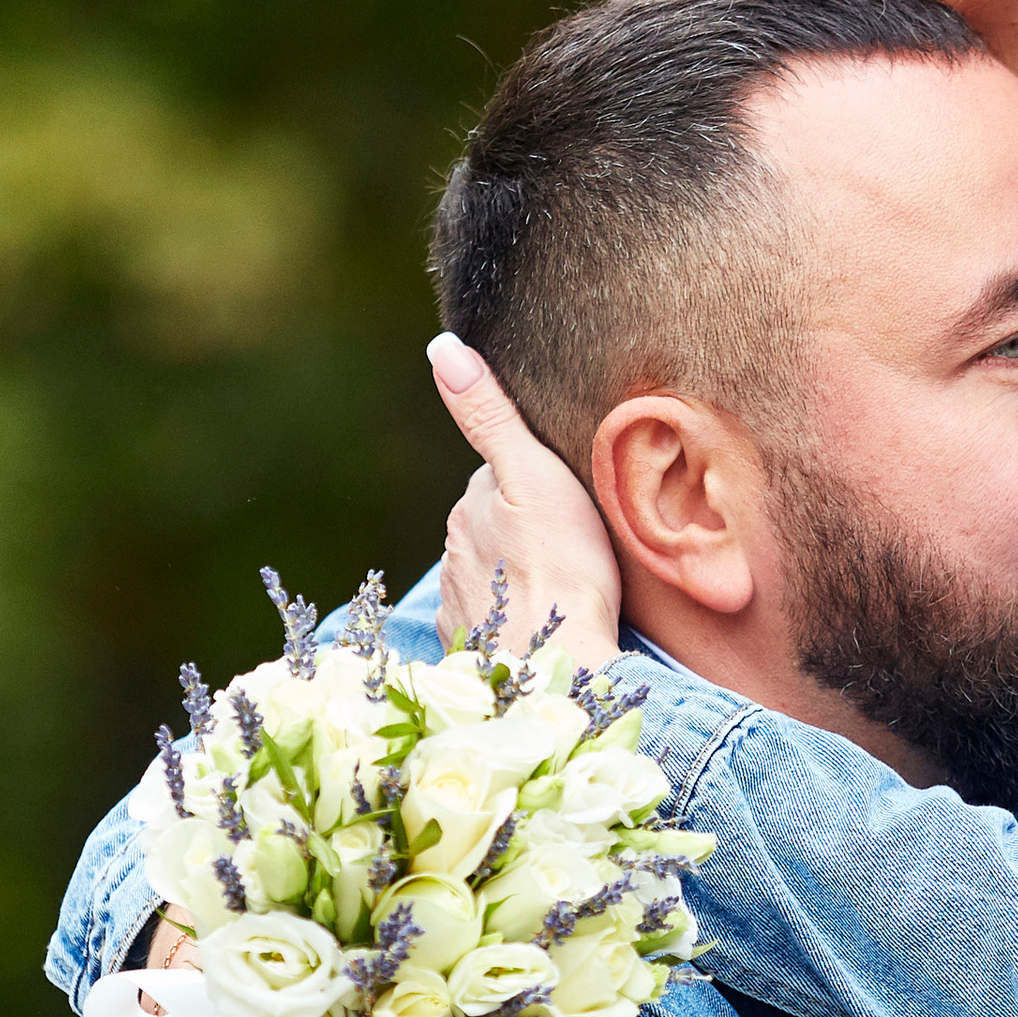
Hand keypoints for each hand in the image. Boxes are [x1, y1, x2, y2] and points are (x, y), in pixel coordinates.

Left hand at [428, 332, 621, 665]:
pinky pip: (495, 619)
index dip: (537, 482)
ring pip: (494, 572)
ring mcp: (461, 601)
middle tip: (576, 545)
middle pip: (495, 524)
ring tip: (566, 587)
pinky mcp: (472, 646)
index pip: (501, 476)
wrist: (556, 669)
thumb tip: (441, 347)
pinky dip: (515, 617)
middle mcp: (455, 550)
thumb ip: (488, 414)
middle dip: (526, 529)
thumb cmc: (559, 570)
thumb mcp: (533, 474)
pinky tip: (547, 625)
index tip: (570, 499)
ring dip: (522, 574)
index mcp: (472, 505)